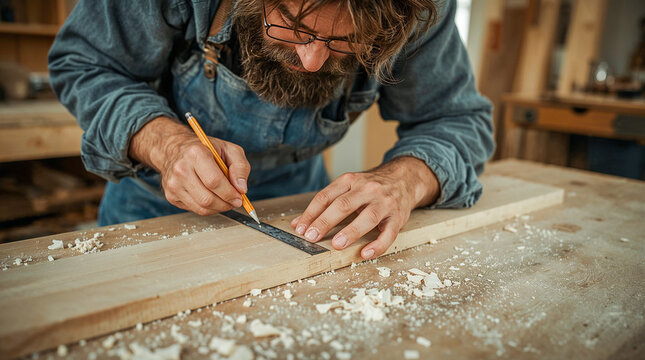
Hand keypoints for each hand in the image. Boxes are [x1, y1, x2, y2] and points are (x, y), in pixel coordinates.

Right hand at [129, 116, 249, 214]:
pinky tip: (212, 198)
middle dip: (226, 204)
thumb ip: (240, 167)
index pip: (214, 182)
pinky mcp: (170, 195)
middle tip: (234, 201)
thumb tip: (241, 189)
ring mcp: (173, 184)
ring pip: (201, 208)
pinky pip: (195, 210)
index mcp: (196, 153)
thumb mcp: (229, 149)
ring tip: (225, 200)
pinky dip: (208, 208)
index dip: (230, 193)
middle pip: (207, 199)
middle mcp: (181, 169)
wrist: (175, 149)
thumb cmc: (206, 149)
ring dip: (218, 208)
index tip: (239, 197)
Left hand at [290, 156, 439, 258]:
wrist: (404, 178)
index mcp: (350, 180)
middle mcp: (367, 189)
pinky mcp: (398, 217)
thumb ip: (325, 203)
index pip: (326, 196)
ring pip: (367, 217)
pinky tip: (365, 253)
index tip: (300, 229)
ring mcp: (384, 202)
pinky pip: (388, 233)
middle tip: (312, 237)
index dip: (311, 213)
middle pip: (344, 205)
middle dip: (326, 221)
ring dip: (351, 231)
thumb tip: (299, 224)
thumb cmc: (370, 187)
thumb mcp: (347, 188)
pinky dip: (377, 245)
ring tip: (336, 244)